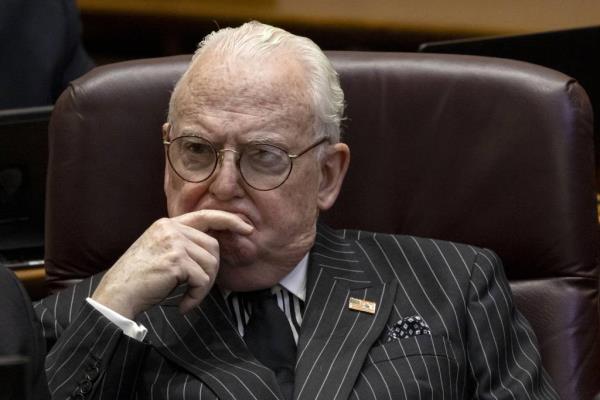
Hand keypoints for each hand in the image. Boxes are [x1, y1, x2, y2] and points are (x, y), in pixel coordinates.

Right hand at [91, 210, 252, 318]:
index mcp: (168, 224)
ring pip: (210, 265)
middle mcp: (171, 229)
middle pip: (212, 247)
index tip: (247, 228)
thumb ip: (183, 244)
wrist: (117, 294)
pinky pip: (202, 280)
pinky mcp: (177, 260)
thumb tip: (213, 251)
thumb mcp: (161, 252)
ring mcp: (174, 242)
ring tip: (188, 298)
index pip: (205, 215)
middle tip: (198, 290)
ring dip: (203, 288)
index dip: (229, 220)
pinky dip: (197, 297)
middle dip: (211, 272)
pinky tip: (183, 305)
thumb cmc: (139, 280)